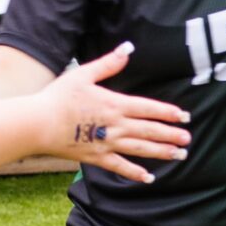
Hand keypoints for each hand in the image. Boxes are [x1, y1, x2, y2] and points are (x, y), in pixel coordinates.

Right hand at [43, 45, 191, 182]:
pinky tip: (148, 177)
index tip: (184, 116)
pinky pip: (120, 167)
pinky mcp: (96, 158)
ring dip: (161, 152)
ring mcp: (107, 143)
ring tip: (179, 155)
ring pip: (140, 149)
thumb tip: (128, 48)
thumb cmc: (58, 97)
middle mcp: (115, 125)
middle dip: (170, 135)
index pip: (148, 108)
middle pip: (149, 131)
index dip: (168, 112)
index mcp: (114, 104)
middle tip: (188, 139)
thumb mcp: (83, 74)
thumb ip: (108, 63)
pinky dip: (135, 173)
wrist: (37, 124)